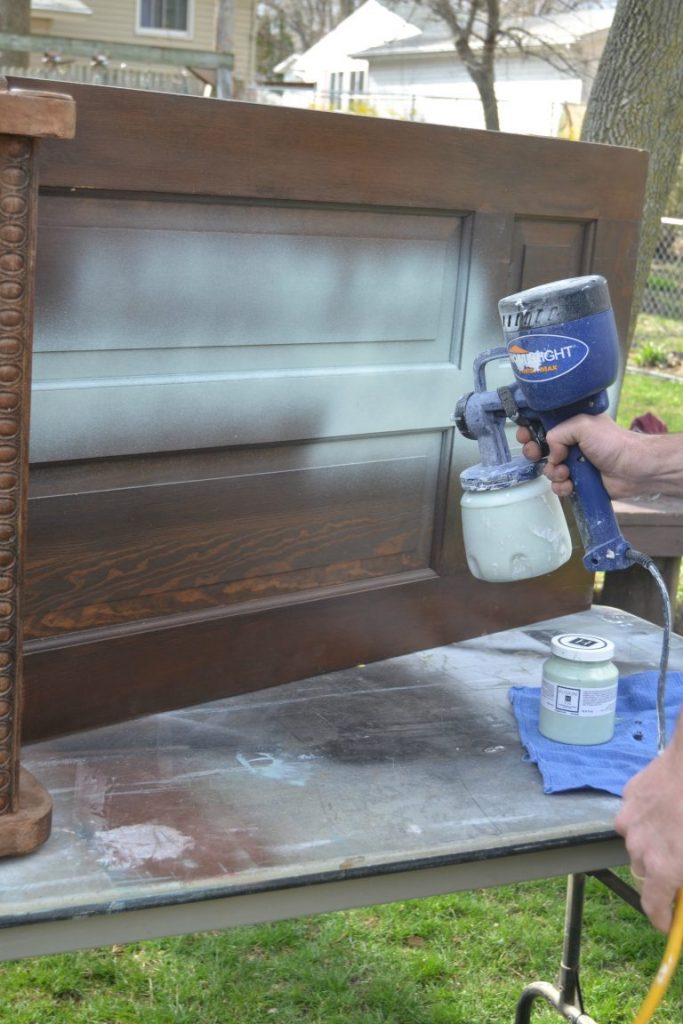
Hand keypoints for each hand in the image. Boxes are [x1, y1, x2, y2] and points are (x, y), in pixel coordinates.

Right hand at [515, 414, 648, 499]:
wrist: (633, 469)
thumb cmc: (614, 443)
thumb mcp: (582, 425)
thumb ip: (558, 433)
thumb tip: (551, 452)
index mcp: (570, 424)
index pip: (542, 424)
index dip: (530, 430)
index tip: (525, 435)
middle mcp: (569, 442)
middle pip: (539, 447)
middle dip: (534, 452)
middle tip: (537, 454)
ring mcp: (572, 462)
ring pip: (547, 469)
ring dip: (552, 472)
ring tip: (565, 472)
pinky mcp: (576, 481)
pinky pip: (558, 486)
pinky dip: (561, 487)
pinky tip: (571, 485)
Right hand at [615, 731, 682, 931]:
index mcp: (663, 868)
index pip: (653, 907)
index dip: (662, 920)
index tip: (669, 923)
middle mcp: (639, 848)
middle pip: (647, 873)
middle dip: (664, 875)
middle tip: (681, 865)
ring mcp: (630, 819)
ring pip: (639, 843)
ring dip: (655, 844)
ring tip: (677, 828)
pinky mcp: (629, 796)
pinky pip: (636, 816)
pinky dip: (649, 819)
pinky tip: (669, 806)